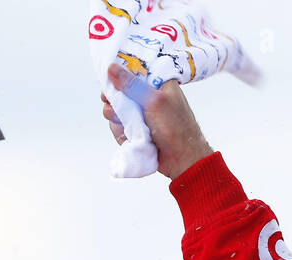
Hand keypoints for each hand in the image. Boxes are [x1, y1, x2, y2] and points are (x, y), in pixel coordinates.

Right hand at [101, 62, 213, 179]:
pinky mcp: (135, 128)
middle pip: (119, 91)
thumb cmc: (176, 129)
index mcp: (157, 82)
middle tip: (114, 107)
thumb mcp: (154, 101)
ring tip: (127, 127)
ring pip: (115, 110)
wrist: (182, 160)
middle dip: (114, 101)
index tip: (109, 84)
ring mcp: (141, 113)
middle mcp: (147, 95)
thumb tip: (111, 68)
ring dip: (116, 118)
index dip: (117, 76)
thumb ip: (131, 85)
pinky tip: (129, 137)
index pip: (131, 70)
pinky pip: (119, 126)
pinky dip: (120, 131)